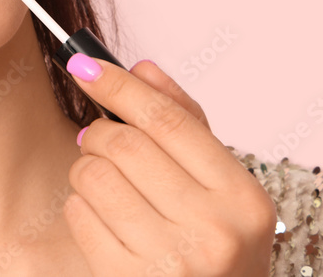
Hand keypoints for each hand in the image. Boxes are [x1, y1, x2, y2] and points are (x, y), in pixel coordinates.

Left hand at [61, 56, 276, 275]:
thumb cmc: (216, 252)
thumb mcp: (221, 191)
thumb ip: (185, 125)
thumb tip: (142, 68)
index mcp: (243, 199)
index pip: (168, 120)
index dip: (119, 85)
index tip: (85, 64)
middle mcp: (214, 231)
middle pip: (124, 144)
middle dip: (97, 132)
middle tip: (97, 139)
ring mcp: (171, 262)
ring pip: (93, 175)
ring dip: (86, 170)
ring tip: (105, 184)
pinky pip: (79, 214)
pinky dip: (81, 207)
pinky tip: (103, 219)